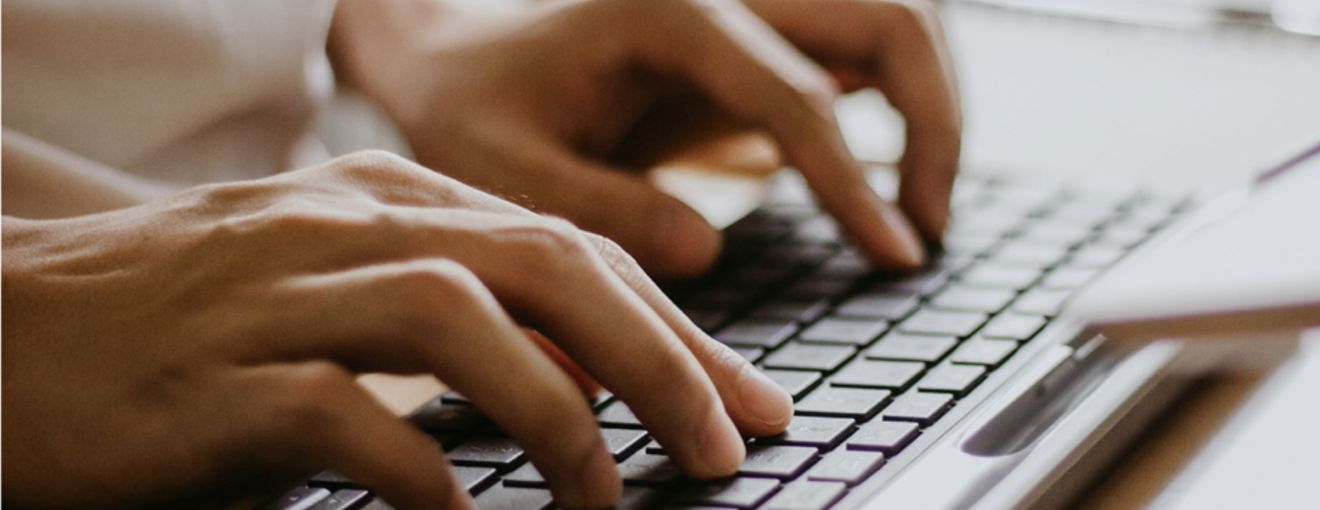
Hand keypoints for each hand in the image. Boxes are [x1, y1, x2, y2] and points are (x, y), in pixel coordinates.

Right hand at [1, 151, 790, 508]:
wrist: (2, 329)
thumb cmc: (184, 324)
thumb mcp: (335, 292)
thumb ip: (451, 315)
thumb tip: (584, 375)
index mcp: (384, 202)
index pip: (567, 247)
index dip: (675, 326)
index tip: (746, 403)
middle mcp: (342, 226)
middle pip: (542, 263)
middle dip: (659, 356)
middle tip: (728, 446)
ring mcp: (274, 295)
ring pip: (458, 318)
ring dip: (559, 410)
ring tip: (606, 496)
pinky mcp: (210, 382)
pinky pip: (340, 415)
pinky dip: (420, 471)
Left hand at [331, 0, 959, 277]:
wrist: (457, 53)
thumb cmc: (475, 107)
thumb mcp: (507, 167)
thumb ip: (602, 206)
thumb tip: (707, 248)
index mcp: (670, 12)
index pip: (797, 95)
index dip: (854, 182)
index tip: (895, 254)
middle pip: (892, 15)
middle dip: (936, 121)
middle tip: (923, 232)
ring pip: (897, 17)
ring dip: (935, 103)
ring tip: (919, 211)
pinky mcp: (758, 27)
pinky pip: (863, 42)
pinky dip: (901, 98)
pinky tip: (888, 176)